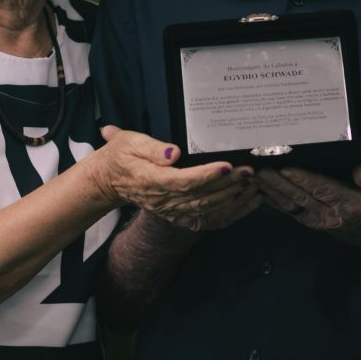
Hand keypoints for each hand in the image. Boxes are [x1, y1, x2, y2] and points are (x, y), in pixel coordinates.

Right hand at [92, 126, 260, 231]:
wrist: (108, 182)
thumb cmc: (120, 157)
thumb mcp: (127, 142)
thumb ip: (151, 148)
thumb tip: (173, 152)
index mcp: (151, 180)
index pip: (183, 181)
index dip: (206, 176)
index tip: (227, 166)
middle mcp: (163, 200)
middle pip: (200, 196)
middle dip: (228, 185)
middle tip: (249, 171)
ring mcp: (171, 210)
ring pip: (207, 209)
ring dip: (232, 198)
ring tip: (252, 183)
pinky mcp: (177, 215)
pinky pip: (206, 219)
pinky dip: (229, 213)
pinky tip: (246, 202)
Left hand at [255, 164, 360, 242]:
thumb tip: (359, 171)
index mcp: (346, 203)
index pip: (320, 189)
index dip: (302, 179)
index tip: (284, 168)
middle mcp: (328, 214)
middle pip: (299, 197)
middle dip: (278, 183)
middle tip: (260, 169)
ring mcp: (316, 220)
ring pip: (290, 205)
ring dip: (271, 192)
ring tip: (254, 178)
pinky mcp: (310, 221)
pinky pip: (289, 211)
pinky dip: (273, 201)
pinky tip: (261, 190)